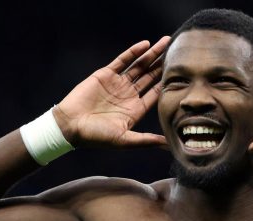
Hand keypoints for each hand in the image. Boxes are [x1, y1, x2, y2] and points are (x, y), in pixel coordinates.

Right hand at [55, 36, 169, 147]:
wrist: (70, 126)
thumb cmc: (96, 137)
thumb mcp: (125, 140)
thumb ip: (147, 140)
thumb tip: (170, 146)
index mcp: (135, 109)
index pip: (156, 93)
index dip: (168, 82)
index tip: (182, 73)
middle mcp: (129, 95)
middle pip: (150, 76)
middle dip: (163, 64)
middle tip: (177, 51)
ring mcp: (117, 84)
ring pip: (139, 66)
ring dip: (152, 54)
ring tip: (165, 42)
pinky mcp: (105, 74)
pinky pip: (122, 60)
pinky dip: (133, 52)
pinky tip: (145, 44)